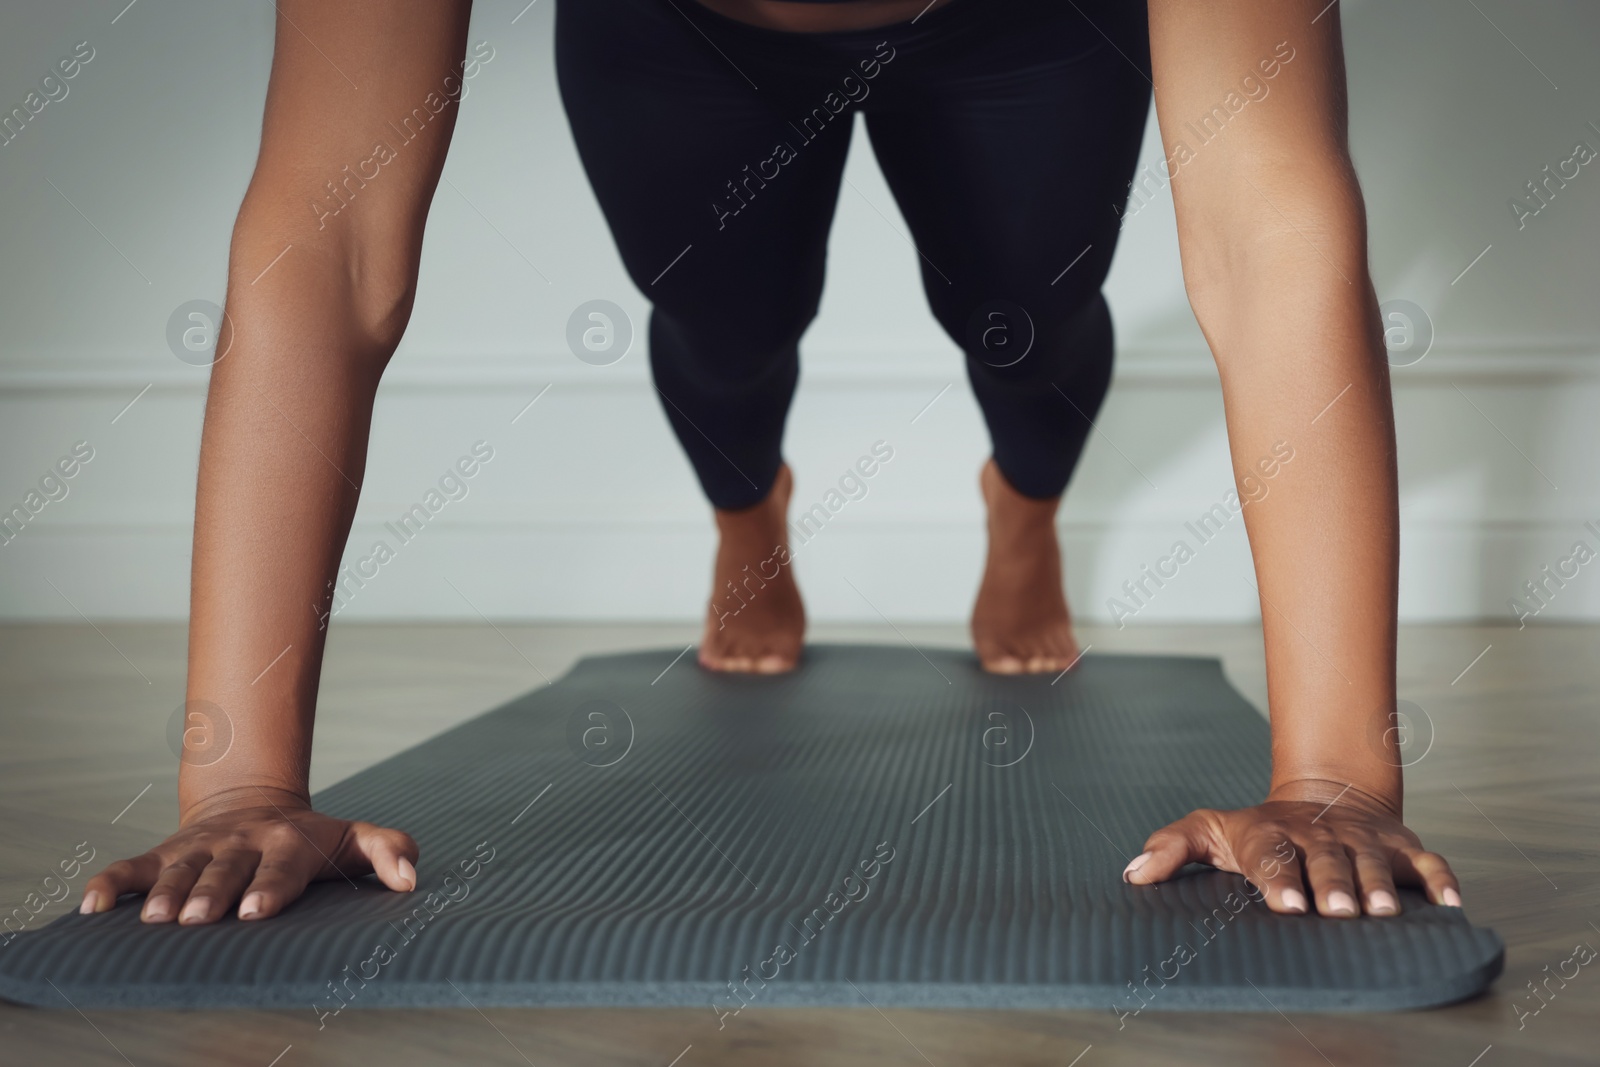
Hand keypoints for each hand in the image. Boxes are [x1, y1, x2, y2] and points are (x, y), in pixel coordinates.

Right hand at [79, 788, 418, 923]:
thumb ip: (390, 850)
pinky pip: (133, 865)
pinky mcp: (167, 851)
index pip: (280, 868)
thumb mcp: (354, 839)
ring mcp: (201, 846)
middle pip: (225, 871)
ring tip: (151, 919)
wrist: (256, 803)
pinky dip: (110, 882)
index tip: (255, 911)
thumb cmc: (312, 839)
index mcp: (287, 843)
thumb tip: (411, 879)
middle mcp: (241, 843)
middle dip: (211, 894)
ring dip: (163, 892)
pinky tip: (90, 906)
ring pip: (178, 869)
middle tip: (196, 919)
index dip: (269, 889)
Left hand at [1122, 780, 1460, 916]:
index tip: (1286, 905)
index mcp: (1273, 835)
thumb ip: (1173, 848)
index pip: (1272, 856)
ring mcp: (1362, 841)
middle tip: (1336, 912)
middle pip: (1326, 861)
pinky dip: (1441, 881)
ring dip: (1380, 886)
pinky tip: (1450, 905)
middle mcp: (1320, 837)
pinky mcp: (1401, 847)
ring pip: (1373, 862)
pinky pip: (1427, 863)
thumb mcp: (1210, 830)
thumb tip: (1134, 874)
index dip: (1279, 879)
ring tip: (1383, 913)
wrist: (1324, 796)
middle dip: (1331, 885)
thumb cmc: (1260, 830)